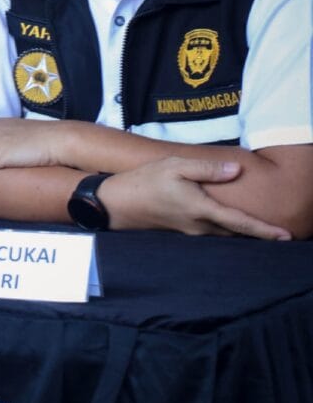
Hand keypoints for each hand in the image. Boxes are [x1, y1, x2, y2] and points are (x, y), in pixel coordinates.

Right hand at [103, 157, 290, 238]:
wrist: (116, 204)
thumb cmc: (144, 181)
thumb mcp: (174, 167)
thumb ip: (206, 168)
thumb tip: (235, 170)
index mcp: (201, 209)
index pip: (240, 222)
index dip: (265, 230)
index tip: (286, 236)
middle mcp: (200, 226)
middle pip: (236, 233)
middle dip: (257, 233)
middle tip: (278, 231)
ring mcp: (190, 232)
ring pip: (224, 234)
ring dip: (240, 231)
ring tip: (257, 227)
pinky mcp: (182, 231)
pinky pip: (211, 233)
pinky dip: (224, 229)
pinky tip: (225, 221)